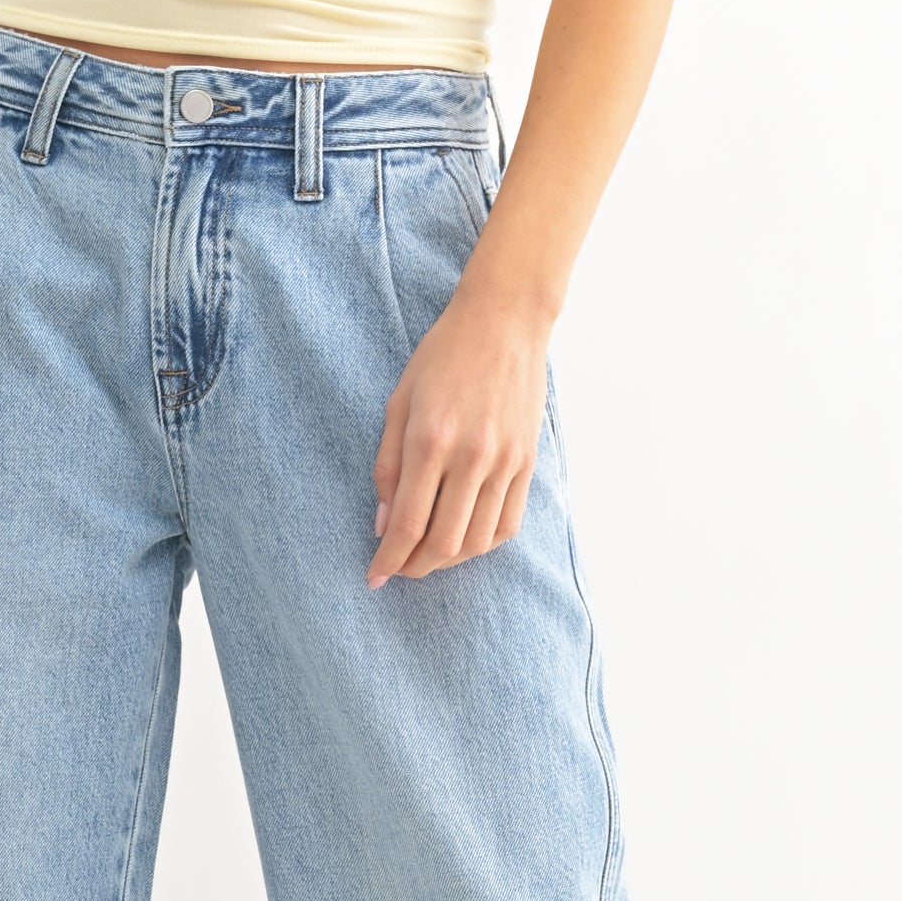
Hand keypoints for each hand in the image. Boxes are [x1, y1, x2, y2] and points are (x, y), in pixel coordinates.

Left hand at [368, 280, 551, 587]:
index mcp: (430, 441)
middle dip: (416, 567)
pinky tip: (464, 539)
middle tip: (399, 568)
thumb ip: (387, 466)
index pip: (408, 524)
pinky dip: (483, 543)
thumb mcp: (398, 403)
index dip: (389, 560)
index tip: (374, 576)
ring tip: (428, 555)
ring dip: (449, 559)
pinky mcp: (527, 463)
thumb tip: (384, 524)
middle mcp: (471, 458)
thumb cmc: (442, 356)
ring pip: (478, 541)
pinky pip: (508, 524)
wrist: (505, 323)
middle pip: (443, 542)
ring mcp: (505, 463)